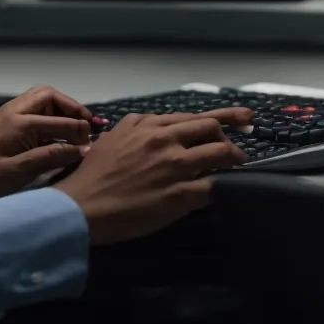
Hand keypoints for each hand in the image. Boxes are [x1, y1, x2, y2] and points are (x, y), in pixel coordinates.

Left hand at [0, 85, 96, 202]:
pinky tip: (56, 133)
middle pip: (50, 95)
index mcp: (20, 122)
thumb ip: (51, 158)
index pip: (61, 122)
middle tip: (87, 126)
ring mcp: (8, 114)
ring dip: (61, 109)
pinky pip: (33, 109)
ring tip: (75, 128)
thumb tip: (82, 149)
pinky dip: (49, 115)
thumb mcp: (18, 172)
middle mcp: (15, 111)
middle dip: (72, 108)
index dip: (81, 135)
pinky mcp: (5, 121)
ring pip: (41, 98)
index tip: (93, 147)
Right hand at [53, 109, 251, 244]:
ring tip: (238, 165)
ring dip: (234, 159)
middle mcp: (164, 139)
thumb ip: (138, 127)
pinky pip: (213, 186)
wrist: (81, 206)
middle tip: (237, 146)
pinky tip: (224, 189)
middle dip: (229, 136)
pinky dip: (222, 186)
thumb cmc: (92, 175)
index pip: (194, 116)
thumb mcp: (114, 138)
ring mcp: (174, 166)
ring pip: (220, 153)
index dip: (223, 116)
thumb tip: (158, 128)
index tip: (242, 117)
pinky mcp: (179, 193)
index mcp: (149, 125)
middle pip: (211, 128)